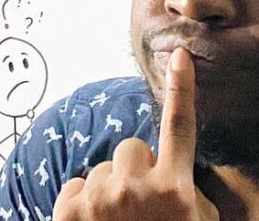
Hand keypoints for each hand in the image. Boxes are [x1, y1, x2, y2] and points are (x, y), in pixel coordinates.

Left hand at [52, 48, 218, 220]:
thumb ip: (189, 190)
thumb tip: (171, 168)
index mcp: (173, 189)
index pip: (179, 128)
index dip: (180, 89)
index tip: (178, 55)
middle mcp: (136, 188)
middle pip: (131, 148)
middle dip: (136, 169)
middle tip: (141, 204)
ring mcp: (100, 198)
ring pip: (102, 169)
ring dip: (109, 189)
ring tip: (118, 220)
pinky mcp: (70, 211)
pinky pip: (75, 185)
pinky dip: (83, 204)